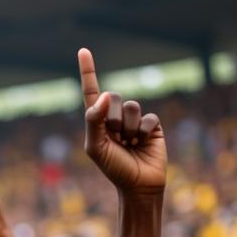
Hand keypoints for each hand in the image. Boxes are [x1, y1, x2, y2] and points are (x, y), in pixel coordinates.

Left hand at [79, 48, 165, 194]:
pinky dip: (144, 132)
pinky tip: (143, 144)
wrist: (138, 185)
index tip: (83, 50)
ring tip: (130, 143)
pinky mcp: (152, 125)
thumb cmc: (114, 169)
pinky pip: (147, 117)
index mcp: (98, 121)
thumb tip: (104, 95)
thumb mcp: (96, 147)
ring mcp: (135, 120)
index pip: (92, 92)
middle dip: (113, 118)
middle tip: (116, 138)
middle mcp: (116, 117)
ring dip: (129, 128)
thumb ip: (94, 120)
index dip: (88, 71)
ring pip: (131, 107)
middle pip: (113, 96)